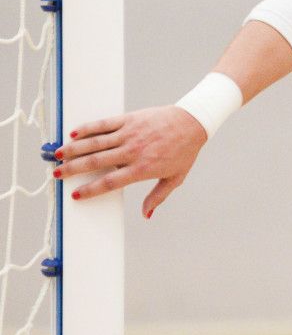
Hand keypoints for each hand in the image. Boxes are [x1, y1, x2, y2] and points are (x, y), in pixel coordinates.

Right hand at [56, 106, 207, 217]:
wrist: (193, 121)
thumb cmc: (184, 151)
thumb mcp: (175, 178)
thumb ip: (158, 197)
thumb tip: (146, 215)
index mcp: (143, 168)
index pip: (110, 182)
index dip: (91, 190)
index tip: (76, 195)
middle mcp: (133, 151)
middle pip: (96, 162)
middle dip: (73, 169)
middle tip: (56, 174)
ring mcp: (130, 134)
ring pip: (95, 143)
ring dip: (74, 149)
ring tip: (57, 155)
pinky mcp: (130, 119)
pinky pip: (105, 124)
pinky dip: (88, 128)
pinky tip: (74, 134)